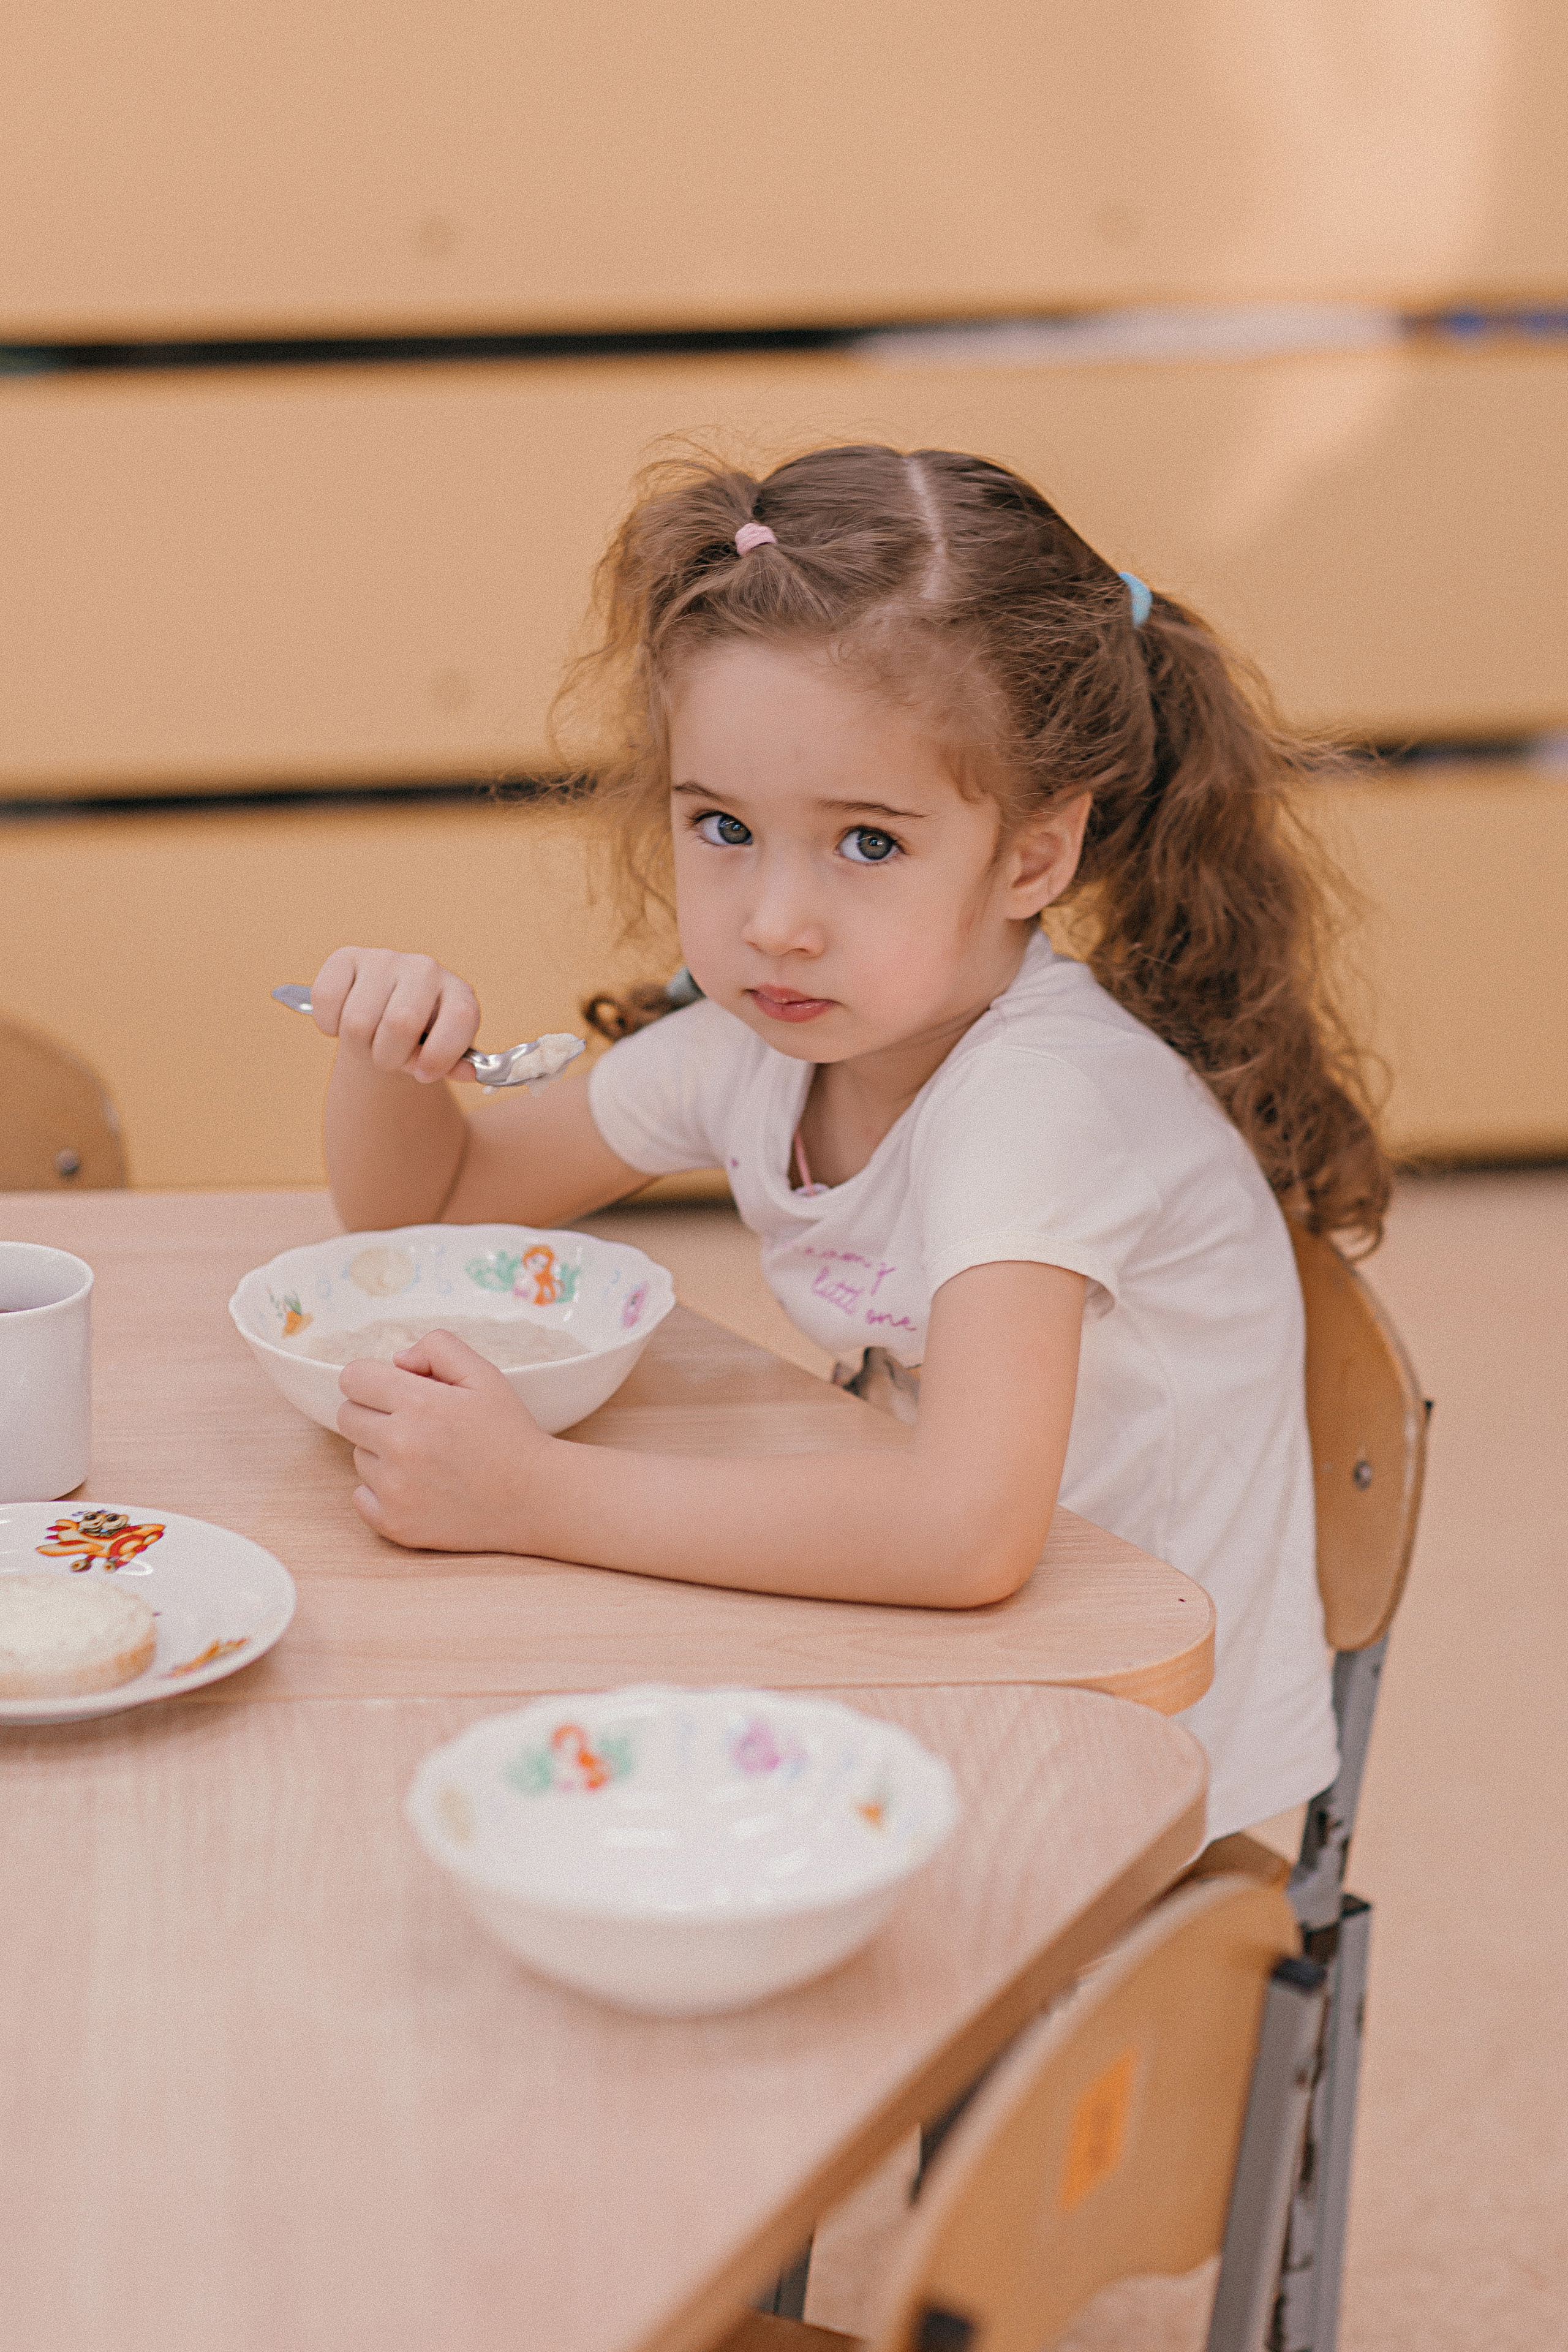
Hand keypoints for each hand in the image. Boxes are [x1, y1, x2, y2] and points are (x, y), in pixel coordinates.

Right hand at [310, 945, 481, 1083]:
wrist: (384, 1015)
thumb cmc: (417, 1039)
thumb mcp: (438, 1054)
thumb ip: (450, 1065)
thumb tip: (466, 1073)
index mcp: (458, 993)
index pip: (459, 1018)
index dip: (439, 1056)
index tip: (424, 1074)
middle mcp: (425, 968)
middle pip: (400, 1023)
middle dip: (388, 1058)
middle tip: (387, 1059)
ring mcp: (385, 959)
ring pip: (358, 1021)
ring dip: (357, 1046)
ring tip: (367, 1040)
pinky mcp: (346, 957)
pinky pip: (327, 999)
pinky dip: (330, 1025)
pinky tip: (343, 1021)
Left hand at [336, 1331, 553, 1549]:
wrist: (536, 1498)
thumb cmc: (510, 1434)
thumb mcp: (484, 1375)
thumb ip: (438, 1348)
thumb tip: (396, 1360)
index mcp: (420, 1404)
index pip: (353, 1378)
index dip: (373, 1380)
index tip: (394, 1391)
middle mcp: (400, 1446)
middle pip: (347, 1416)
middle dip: (374, 1413)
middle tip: (415, 1425)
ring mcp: (395, 1490)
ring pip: (357, 1457)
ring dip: (382, 1455)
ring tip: (427, 1460)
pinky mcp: (395, 1524)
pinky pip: (359, 1497)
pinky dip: (381, 1492)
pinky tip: (418, 1488)